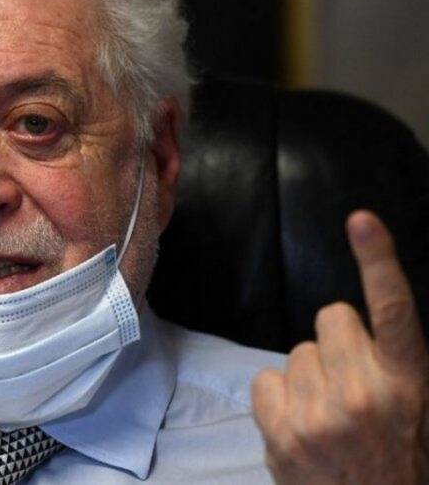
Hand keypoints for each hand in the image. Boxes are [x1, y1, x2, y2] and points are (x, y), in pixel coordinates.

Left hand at [252, 210, 428, 483]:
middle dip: (337, 341)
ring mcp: (322, 415)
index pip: (395, 311)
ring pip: (297, 352)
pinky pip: (266, 381)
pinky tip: (300, 426)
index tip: (361, 220)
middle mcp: (367, 394)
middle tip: (349, 382)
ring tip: (329, 416)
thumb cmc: (395, 458)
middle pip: (331, 318)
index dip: (378, 260)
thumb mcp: (416, 410)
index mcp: (410, 383)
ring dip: (308, 377)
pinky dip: (277, 400)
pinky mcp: (284, 434)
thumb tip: (353, 322)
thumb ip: (391, 365)